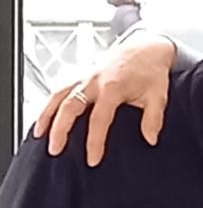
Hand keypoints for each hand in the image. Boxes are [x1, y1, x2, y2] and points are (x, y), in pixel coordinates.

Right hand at [33, 33, 175, 165]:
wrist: (146, 47)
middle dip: (60, 129)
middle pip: (70, 106)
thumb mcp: (158, 95)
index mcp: (113, 87)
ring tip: (39, 135)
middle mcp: (94, 80)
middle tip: (55, 150)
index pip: (99, 119)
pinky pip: (59, 88)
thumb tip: (151, 139)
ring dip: (46, 115)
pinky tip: (44, 117)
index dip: (95, 141)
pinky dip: (49, 102)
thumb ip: (153, 118)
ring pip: (58, 95)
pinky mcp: (80, 73)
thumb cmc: (151, 72)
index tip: (92, 160)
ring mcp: (84, 75)